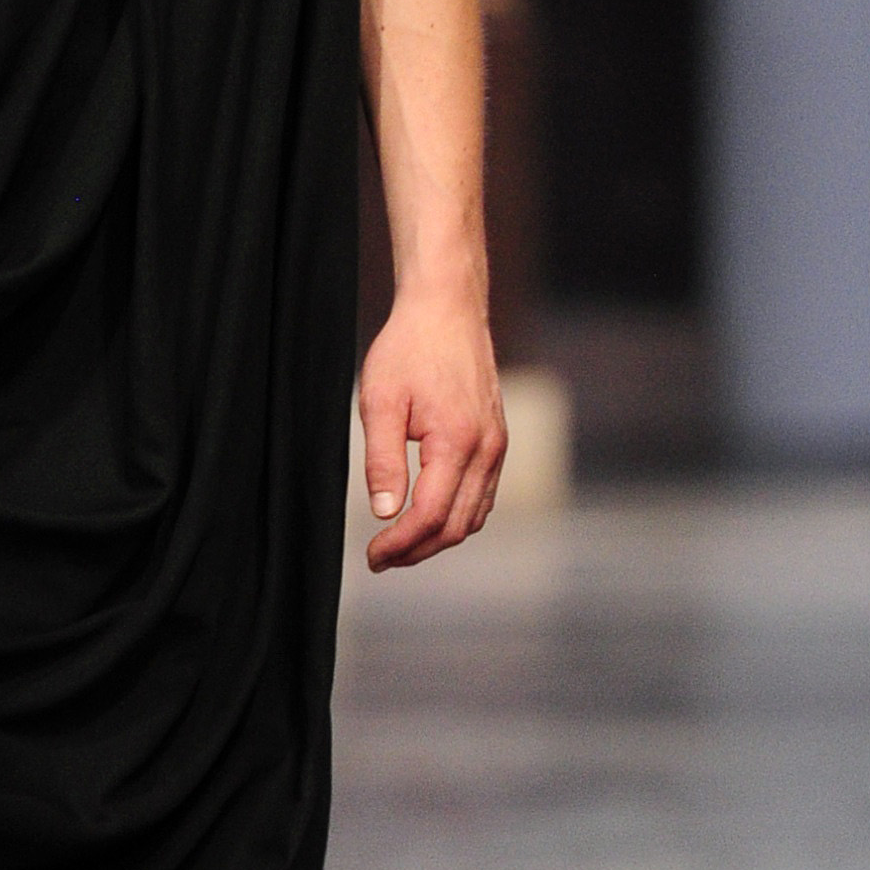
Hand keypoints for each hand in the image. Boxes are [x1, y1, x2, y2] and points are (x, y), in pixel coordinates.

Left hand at [357, 289, 506, 571]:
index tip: (373, 556)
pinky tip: (428, 517)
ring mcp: (497, 446)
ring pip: (474, 516)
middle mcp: (486, 450)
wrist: (447, 311)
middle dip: (417, 550)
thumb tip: (385, 512)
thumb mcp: (380, 401)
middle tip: (381, 558)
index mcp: (457, 442)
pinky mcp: (496, 441)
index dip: (399, 544)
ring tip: (400, 544)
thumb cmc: (409, 349)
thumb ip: (382, 461)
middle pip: (456, 526)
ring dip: (438, 538)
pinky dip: (457, 517)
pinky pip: (483, 496)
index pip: (429, 515)